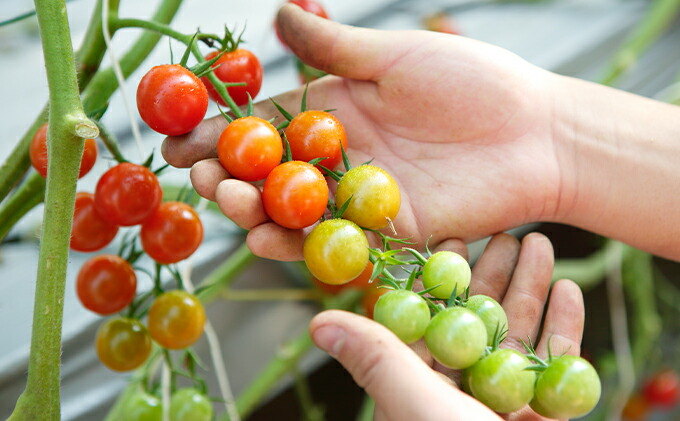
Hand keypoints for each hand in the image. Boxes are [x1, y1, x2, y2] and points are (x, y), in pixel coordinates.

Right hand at [162, 4, 561, 260]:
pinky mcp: (385, 232)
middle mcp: (339, 157)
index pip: (265, 124)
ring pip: (294, 211)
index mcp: (336, 110)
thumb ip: (335, 49)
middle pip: (270, 174)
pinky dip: (298, 243)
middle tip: (197, 174)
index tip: (178, 138)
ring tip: (225, 199)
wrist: (534, 132)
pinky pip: (333, 242)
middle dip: (228, 174)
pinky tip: (266, 237)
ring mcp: (359, 198)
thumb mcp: (396, 56)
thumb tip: (274, 16)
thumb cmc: (472, 83)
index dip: (220, 132)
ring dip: (253, 209)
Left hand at [309, 233, 583, 420]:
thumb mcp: (417, 405)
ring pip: (519, 336)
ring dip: (534, 291)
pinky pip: (557, 367)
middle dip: (497, 275)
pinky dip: (566, 329)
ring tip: (544, 245)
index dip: (443, 276)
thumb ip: (376, 360)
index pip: (431, 317)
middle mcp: (460, 393)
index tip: (457, 235)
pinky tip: (570, 290)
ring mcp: (503, 404)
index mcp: (422, 388)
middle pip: (479, 320)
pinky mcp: (543, 415)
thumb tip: (318, 321)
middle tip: (510, 233)